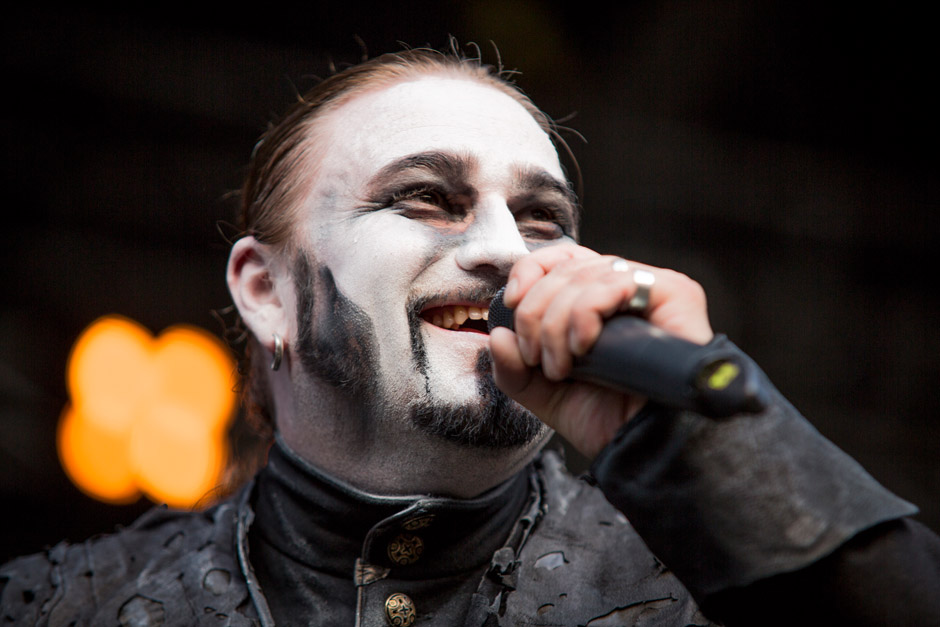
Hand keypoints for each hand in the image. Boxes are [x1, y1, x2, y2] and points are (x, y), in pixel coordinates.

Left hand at [489, 243, 713, 458]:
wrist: (646, 448)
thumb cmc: (606, 420)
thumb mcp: (543, 393)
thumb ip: (513, 368)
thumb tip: (497, 336)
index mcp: (599, 299)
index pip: (562, 258)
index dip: (530, 272)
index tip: (511, 306)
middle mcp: (627, 286)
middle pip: (566, 268)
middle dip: (535, 313)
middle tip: (536, 360)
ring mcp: (652, 287)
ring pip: (586, 275)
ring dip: (557, 322)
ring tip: (560, 367)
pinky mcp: (675, 293)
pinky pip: (616, 283)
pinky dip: (586, 313)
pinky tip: (582, 347)